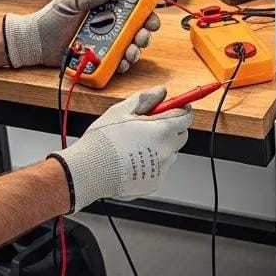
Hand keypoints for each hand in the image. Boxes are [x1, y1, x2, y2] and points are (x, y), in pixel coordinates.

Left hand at [2, 0, 159, 70]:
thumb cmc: (49, 20)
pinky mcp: (99, 60)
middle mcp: (108, 28)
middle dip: (145, 34)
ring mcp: (104, 45)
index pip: (132, 10)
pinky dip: (122, 64)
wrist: (33, 42)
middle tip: (143, 35)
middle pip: (136, 31)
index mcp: (104, 11)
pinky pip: (116, 63)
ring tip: (131, 51)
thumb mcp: (70, 1)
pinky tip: (121, 62)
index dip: (146, 12)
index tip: (151, 15)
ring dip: (135, 50)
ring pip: (130, 48)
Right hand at [50, 87, 191, 210]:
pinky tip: (133, 160)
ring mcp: (161, 168)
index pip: (186, 116)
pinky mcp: (155, 182)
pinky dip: (152, 164)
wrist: (88, 172)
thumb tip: (160, 92)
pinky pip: (160, 169)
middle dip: (171, 128)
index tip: (177, 107)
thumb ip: (145, 98)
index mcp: (162, 130)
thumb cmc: (102, 142)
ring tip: (137, 146)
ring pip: (171, 153)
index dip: (182, 109)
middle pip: (181, 135)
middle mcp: (166, 150)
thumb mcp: (121, 110)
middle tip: (152, 126)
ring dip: (161, 147)